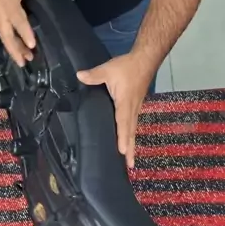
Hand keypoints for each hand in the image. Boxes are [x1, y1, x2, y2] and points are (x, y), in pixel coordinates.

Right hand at [0, 0, 53, 65]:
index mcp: (10, 7)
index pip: (19, 23)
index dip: (26, 34)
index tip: (32, 45)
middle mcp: (2, 18)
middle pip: (9, 38)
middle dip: (17, 51)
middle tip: (26, 61)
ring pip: (6, 40)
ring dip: (14, 50)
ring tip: (23, 61)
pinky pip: (3, 37)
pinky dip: (10, 45)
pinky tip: (16, 50)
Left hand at [77, 53, 152, 168]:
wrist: (145, 60)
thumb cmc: (127, 66)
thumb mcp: (108, 69)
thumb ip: (94, 75)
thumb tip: (79, 76)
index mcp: (125, 103)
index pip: (123, 123)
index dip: (122, 138)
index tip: (122, 152)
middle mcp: (132, 109)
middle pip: (131, 132)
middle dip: (130, 149)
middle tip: (130, 165)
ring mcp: (136, 108)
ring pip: (133, 130)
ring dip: (131, 144)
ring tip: (130, 160)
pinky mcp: (136, 106)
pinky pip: (133, 124)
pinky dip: (131, 135)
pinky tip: (128, 141)